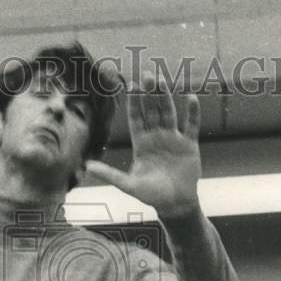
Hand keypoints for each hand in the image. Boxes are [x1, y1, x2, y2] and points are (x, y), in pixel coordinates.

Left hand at [85, 73, 201, 218]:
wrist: (176, 205)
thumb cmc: (151, 196)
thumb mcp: (128, 186)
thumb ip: (110, 175)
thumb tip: (87, 167)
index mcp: (142, 143)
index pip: (137, 118)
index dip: (135, 102)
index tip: (133, 86)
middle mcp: (157, 137)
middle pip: (152, 111)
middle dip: (149, 94)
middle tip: (147, 75)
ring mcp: (174, 139)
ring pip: (169, 113)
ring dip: (166, 98)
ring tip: (162, 82)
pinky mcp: (190, 145)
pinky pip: (191, 125)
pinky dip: (192, 113)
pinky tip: (191, 99)